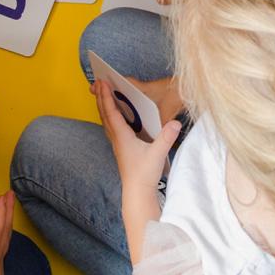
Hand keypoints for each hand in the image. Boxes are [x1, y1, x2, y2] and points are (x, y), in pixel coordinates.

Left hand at [95, 76, 180, 200]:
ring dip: (103, 106)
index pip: (112, 113)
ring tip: (102, 94)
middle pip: (105, 114)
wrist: (137, 193)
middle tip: (98, 82)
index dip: (106, 97)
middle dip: (101, 97)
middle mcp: (116, 139)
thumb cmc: (145, 175)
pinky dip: (109, 116)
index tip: (102, 83)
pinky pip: (111, 127)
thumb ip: (166, 137)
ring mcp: (117, 144)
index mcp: (122, 137)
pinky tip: (113, 114)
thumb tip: (176, 122)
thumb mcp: (158, 154)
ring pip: (106, 120)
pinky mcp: (120, 148)